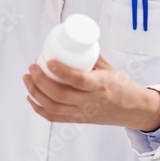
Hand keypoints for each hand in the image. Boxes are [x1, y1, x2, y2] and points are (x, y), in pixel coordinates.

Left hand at [23, 55, 159, 131]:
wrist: (132, 110)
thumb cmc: (121, 86)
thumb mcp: (109, 67)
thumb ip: (90, 55)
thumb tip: (71, 40)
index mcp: (101, 86)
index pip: (78, 80)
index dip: (61, 71)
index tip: (48, 61)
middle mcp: (90, 102)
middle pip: (60, 95)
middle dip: (40, 81)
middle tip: (32, 67)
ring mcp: (83, 113)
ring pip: (53, 107)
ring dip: (35, 93)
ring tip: (27, 78)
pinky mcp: (78, 120)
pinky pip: (54, 117)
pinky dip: (39, 108)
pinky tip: (31, 97)